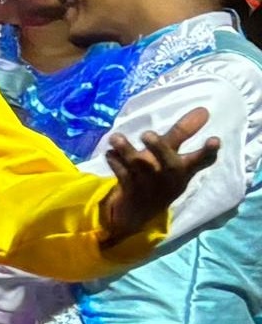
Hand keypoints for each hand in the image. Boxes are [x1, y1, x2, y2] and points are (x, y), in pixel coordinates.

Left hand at [101, 108, 221, 244]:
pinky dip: (115, 163)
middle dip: (160, 148)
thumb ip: (183, 133)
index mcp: (183, 169)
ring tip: (116, 138)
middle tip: (147, 134)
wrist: (136, 213)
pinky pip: (122, 175)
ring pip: (140, 166)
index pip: (202, 161)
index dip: (209, 151)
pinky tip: (108, 153)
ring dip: (127, 151)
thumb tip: (202, 110)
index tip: (215, 140)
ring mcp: (150, 186)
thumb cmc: (158, 178)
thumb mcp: (172, 158)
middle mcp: (169, 177)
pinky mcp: (131, 192)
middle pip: (170, 163)